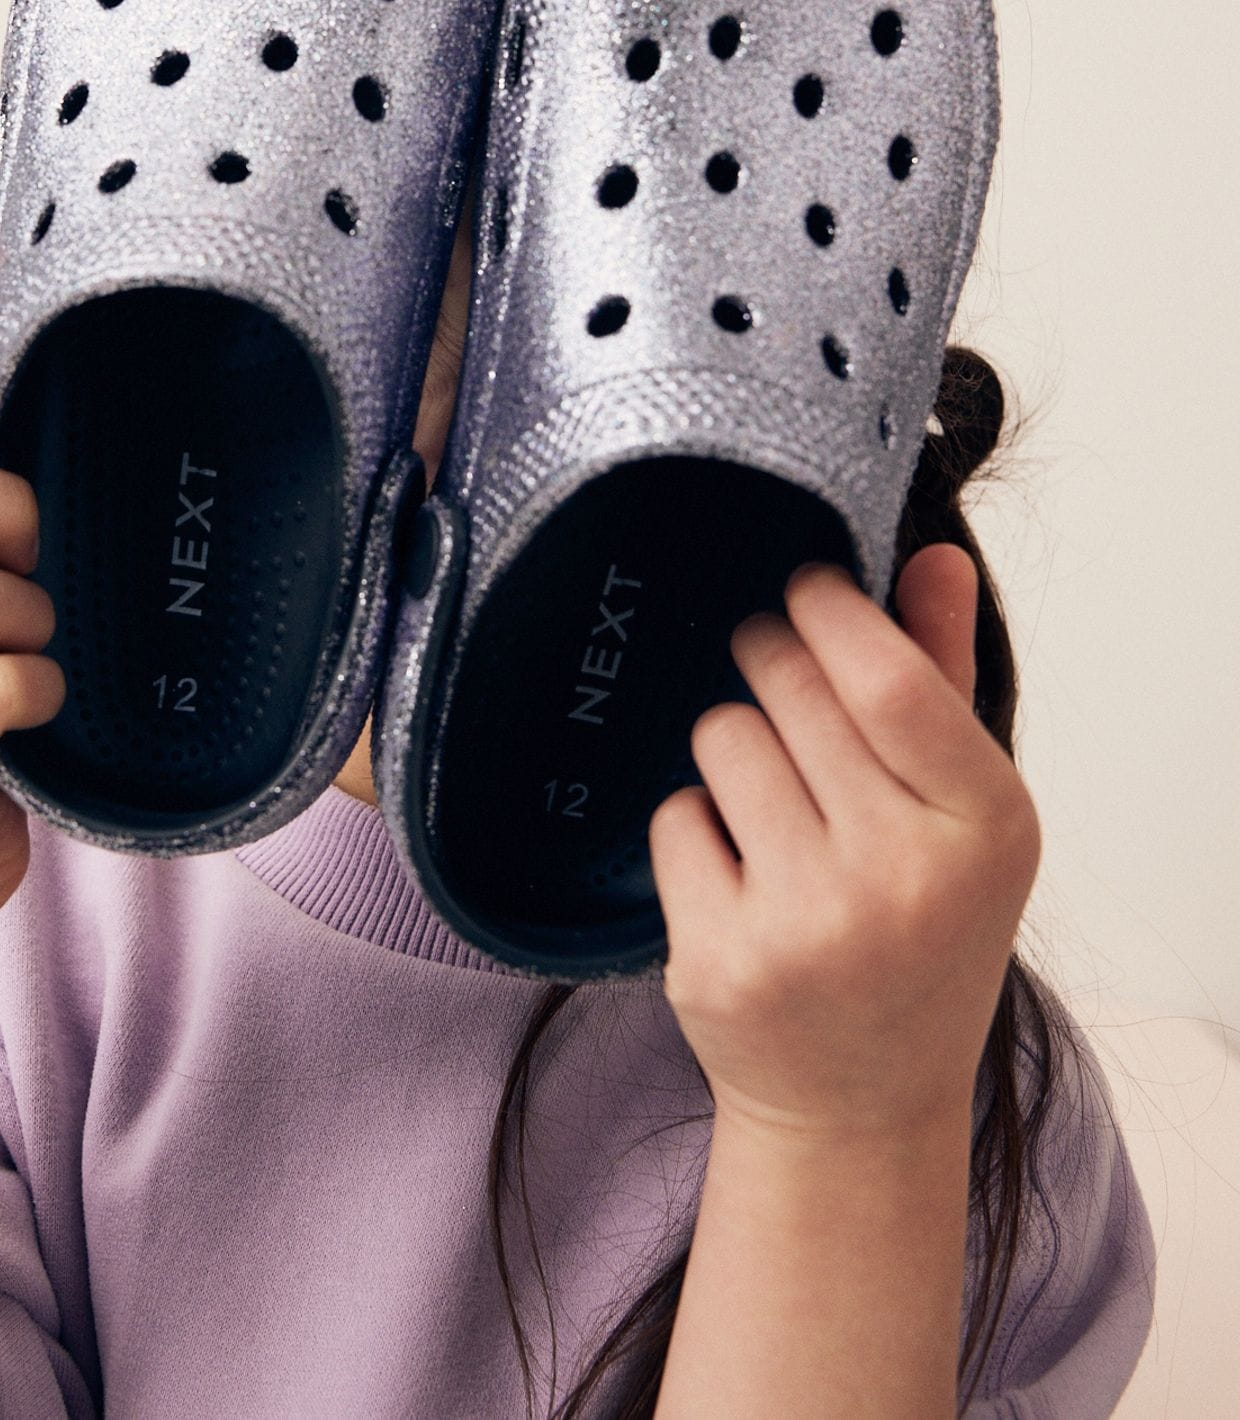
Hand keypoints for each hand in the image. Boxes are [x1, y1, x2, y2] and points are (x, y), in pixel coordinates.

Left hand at [648, 546, 1041, 1144]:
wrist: (862, 1106)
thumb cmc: (920, 931)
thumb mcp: (964, 813)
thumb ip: (944, 676)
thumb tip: (932, 554)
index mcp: (986, 829)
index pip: (888, 675)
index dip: (830, 609)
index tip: (804, 588)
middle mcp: (905, 878)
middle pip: (790, 688)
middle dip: (770, 661)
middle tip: (773, 679)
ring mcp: (810, 926)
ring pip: (721, 738)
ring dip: (731, 748)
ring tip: (771, 803)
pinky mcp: (723, 961)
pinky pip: (674, 815)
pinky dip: (694, 828)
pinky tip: (738, 876)